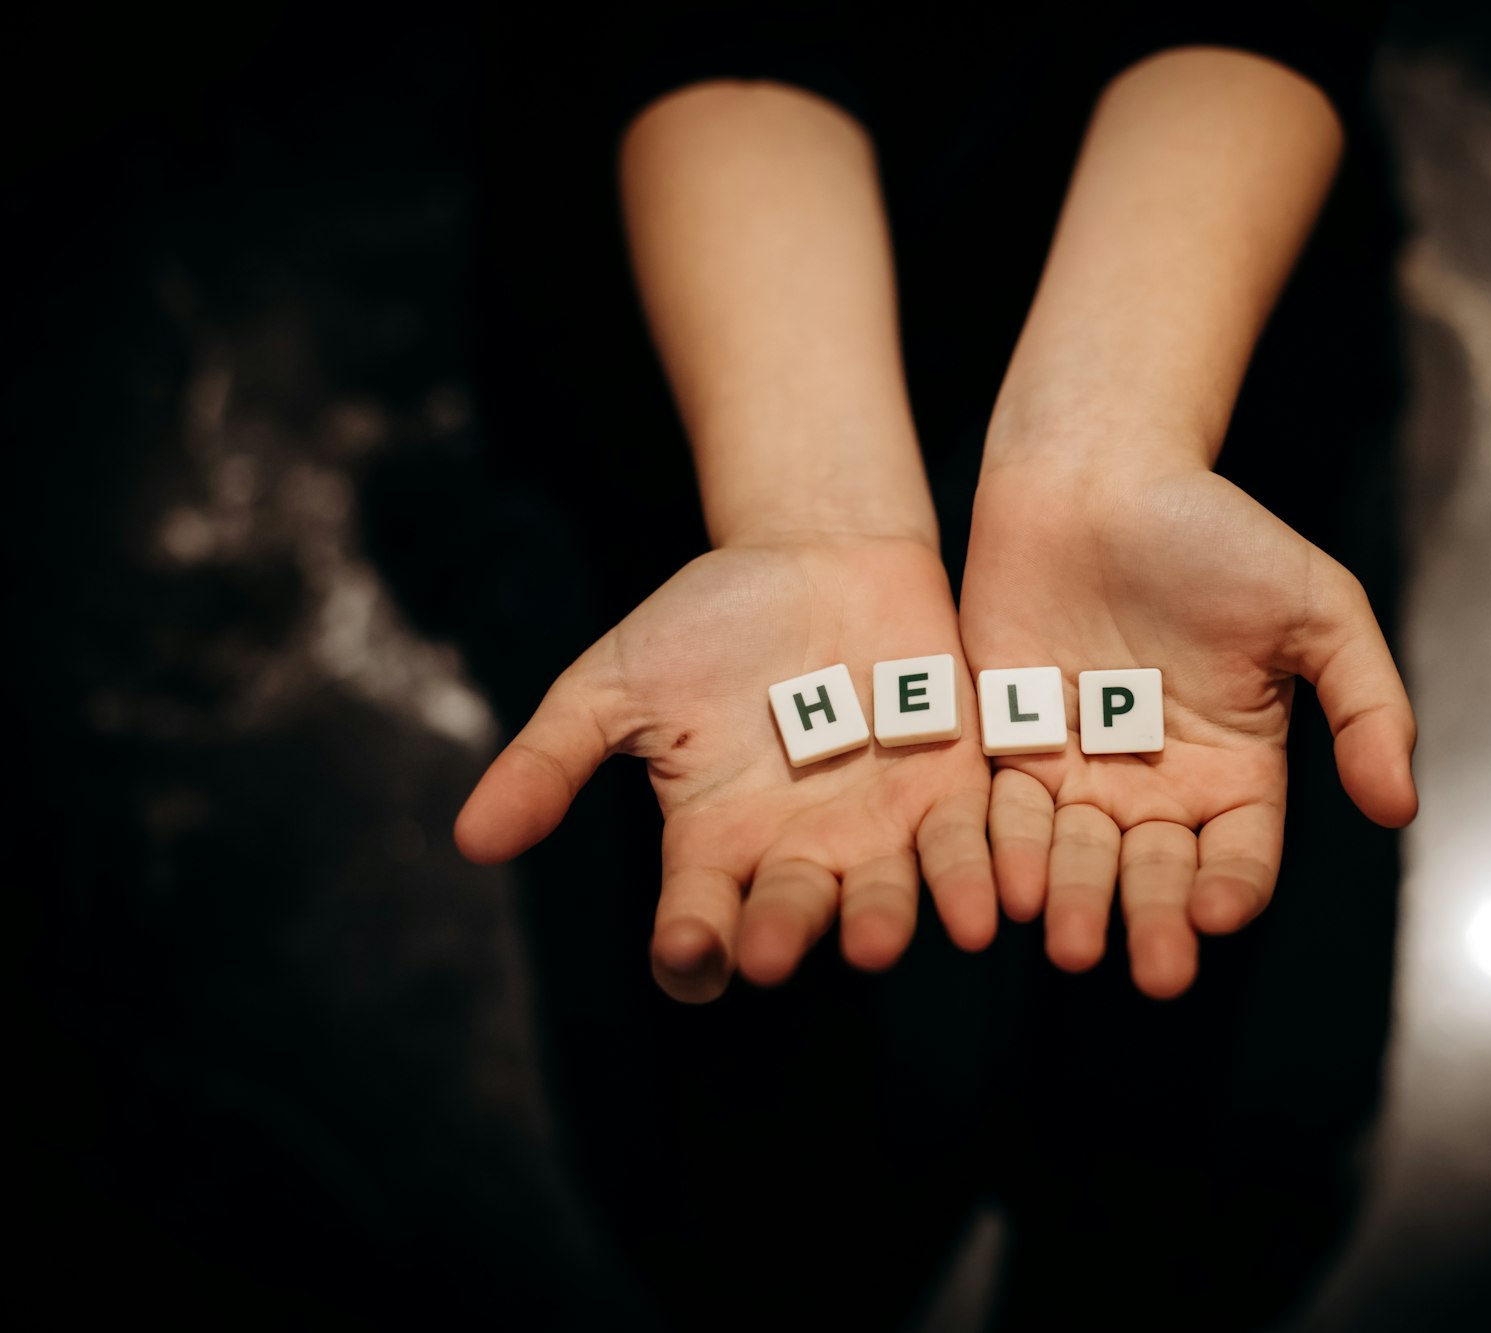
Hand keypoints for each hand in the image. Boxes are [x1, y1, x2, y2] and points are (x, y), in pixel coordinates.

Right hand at [454, 535, 997, 1001]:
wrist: (816, 551)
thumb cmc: (707, 621)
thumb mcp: (614, 683)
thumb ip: (551, 759)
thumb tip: (470, 840)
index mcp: (714, 846)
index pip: (698, 923)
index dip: (692, 944)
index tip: (686, 944)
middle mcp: (800, 856)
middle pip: (793, 915)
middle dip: (785, 932)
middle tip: (775, 950)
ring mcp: (882, 830)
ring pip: (887, 895)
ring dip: (888, 919)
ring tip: (881, 939)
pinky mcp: (956, 791)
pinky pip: (969, 846)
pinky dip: (976, 874)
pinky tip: (988, 901)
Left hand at [959, 458, 1416, 998]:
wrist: (1097, 471)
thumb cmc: (1215, 532)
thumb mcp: (1317, 607)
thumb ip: (1366, 703)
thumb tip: (1401, 808)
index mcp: (1235, 769)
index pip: (1238, 856)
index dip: (1230, 889)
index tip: (1215, 912)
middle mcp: (1155, 786)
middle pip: (1154, 874)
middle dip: (1149, 920)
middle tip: (1144, 967)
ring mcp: (1078, 771)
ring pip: (1076, 858)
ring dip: (1073, 902)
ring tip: (1066, 942)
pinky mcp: (1006, 746)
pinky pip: (1003, 814)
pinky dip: (1004, 852)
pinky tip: (1006, 886)